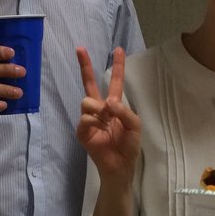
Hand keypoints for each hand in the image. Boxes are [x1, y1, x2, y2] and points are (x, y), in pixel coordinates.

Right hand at [75, 47, 140, 183]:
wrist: (121, 166)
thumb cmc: (129, 146)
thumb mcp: (135, 125)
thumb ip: (124, 111)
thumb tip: (108, 102)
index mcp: (114, 105)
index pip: (115, 82)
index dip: (117, 66)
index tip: (118, 49)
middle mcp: (100, 109)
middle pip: (89, 83)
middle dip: (85, 66)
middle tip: (80, 49)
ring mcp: (89, 119)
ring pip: (86, 101)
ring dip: (99, 109)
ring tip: (107, 121)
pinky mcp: (82, 131)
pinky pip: (84, 118)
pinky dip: (95, 122)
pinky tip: (101, 129)